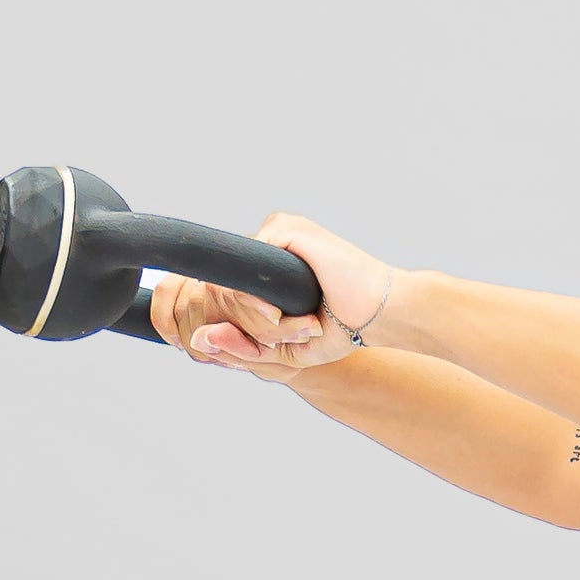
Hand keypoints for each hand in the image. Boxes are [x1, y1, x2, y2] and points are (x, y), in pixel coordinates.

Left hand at [149, 213, 399, 373]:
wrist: (380, 311)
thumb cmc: (342, 328)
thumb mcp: (284, 349)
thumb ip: (241, 348)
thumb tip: (199, 341)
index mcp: (270, 263)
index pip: (228, 291)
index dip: (241, 324)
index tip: (275, 343)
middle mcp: (270, 241)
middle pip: (225, 287)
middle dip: (251, 325)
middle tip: (295, 335)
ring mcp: (276, 232)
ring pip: (234, 280)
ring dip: (256, 316)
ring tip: (295, 325)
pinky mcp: (285, 231)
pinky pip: (247, 270)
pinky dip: (258, 301)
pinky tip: (283, 313)